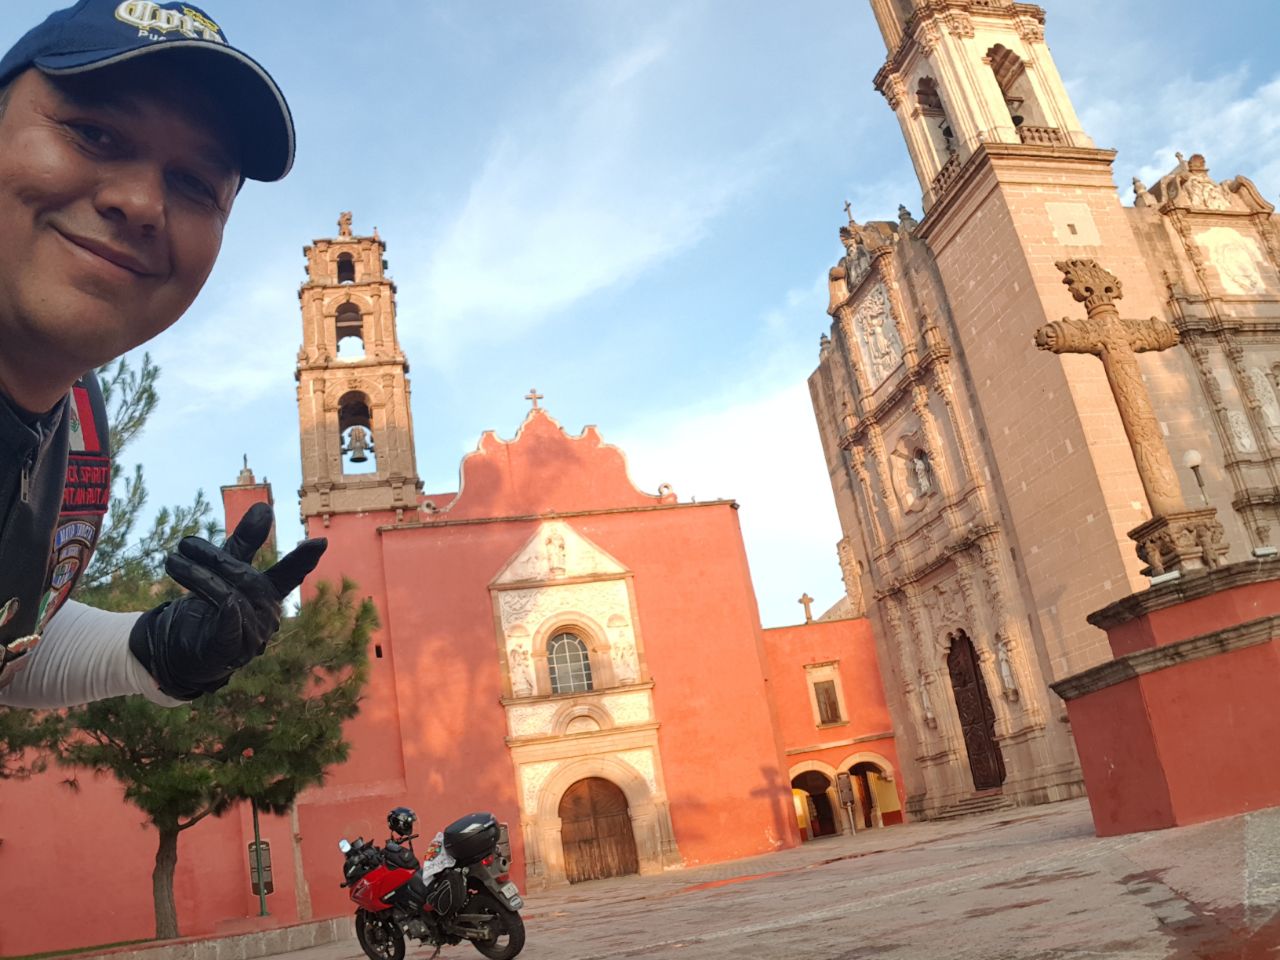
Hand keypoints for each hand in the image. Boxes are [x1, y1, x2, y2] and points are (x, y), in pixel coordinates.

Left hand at [128, 503, 326, 699]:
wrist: (181, 649)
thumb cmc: (210, 607)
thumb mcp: (224, 569)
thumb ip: (245, 542)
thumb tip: (263, 506)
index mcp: (268, 595)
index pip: (288, 575)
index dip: (302, 560)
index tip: (319, 543)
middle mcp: (266, 616)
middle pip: (247, 580)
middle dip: (216, 560)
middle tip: (185, 543)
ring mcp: (251, 637)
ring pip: (232, 598)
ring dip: (200, 578)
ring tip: (172, 561)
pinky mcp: (230, 652)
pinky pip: (230, 628)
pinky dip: (224, 612)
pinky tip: (209, 601)